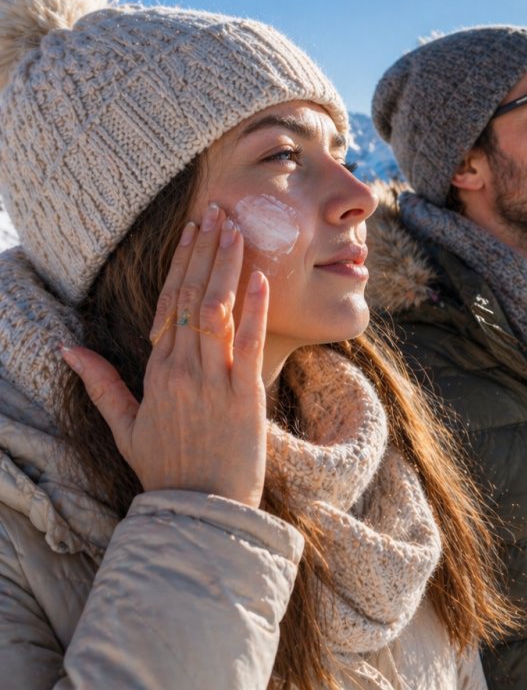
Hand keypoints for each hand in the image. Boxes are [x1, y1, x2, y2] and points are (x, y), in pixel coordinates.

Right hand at [62, 204, 269, 507]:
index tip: (193, 231)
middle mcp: (183, 370)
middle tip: (217, 213)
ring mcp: (214, 381)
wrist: (200, 510)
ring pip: (218, 312)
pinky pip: (249, 344)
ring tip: (237, 230)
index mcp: (156, 372)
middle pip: (192, 298)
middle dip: (206, 252)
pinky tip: (261, 278)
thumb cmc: (166, 469)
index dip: (182, 264)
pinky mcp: (246, 396)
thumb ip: (101, 384)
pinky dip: (255, 310)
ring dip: (228, 268)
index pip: (168, 304)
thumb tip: (68, 348)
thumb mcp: (124, 427)